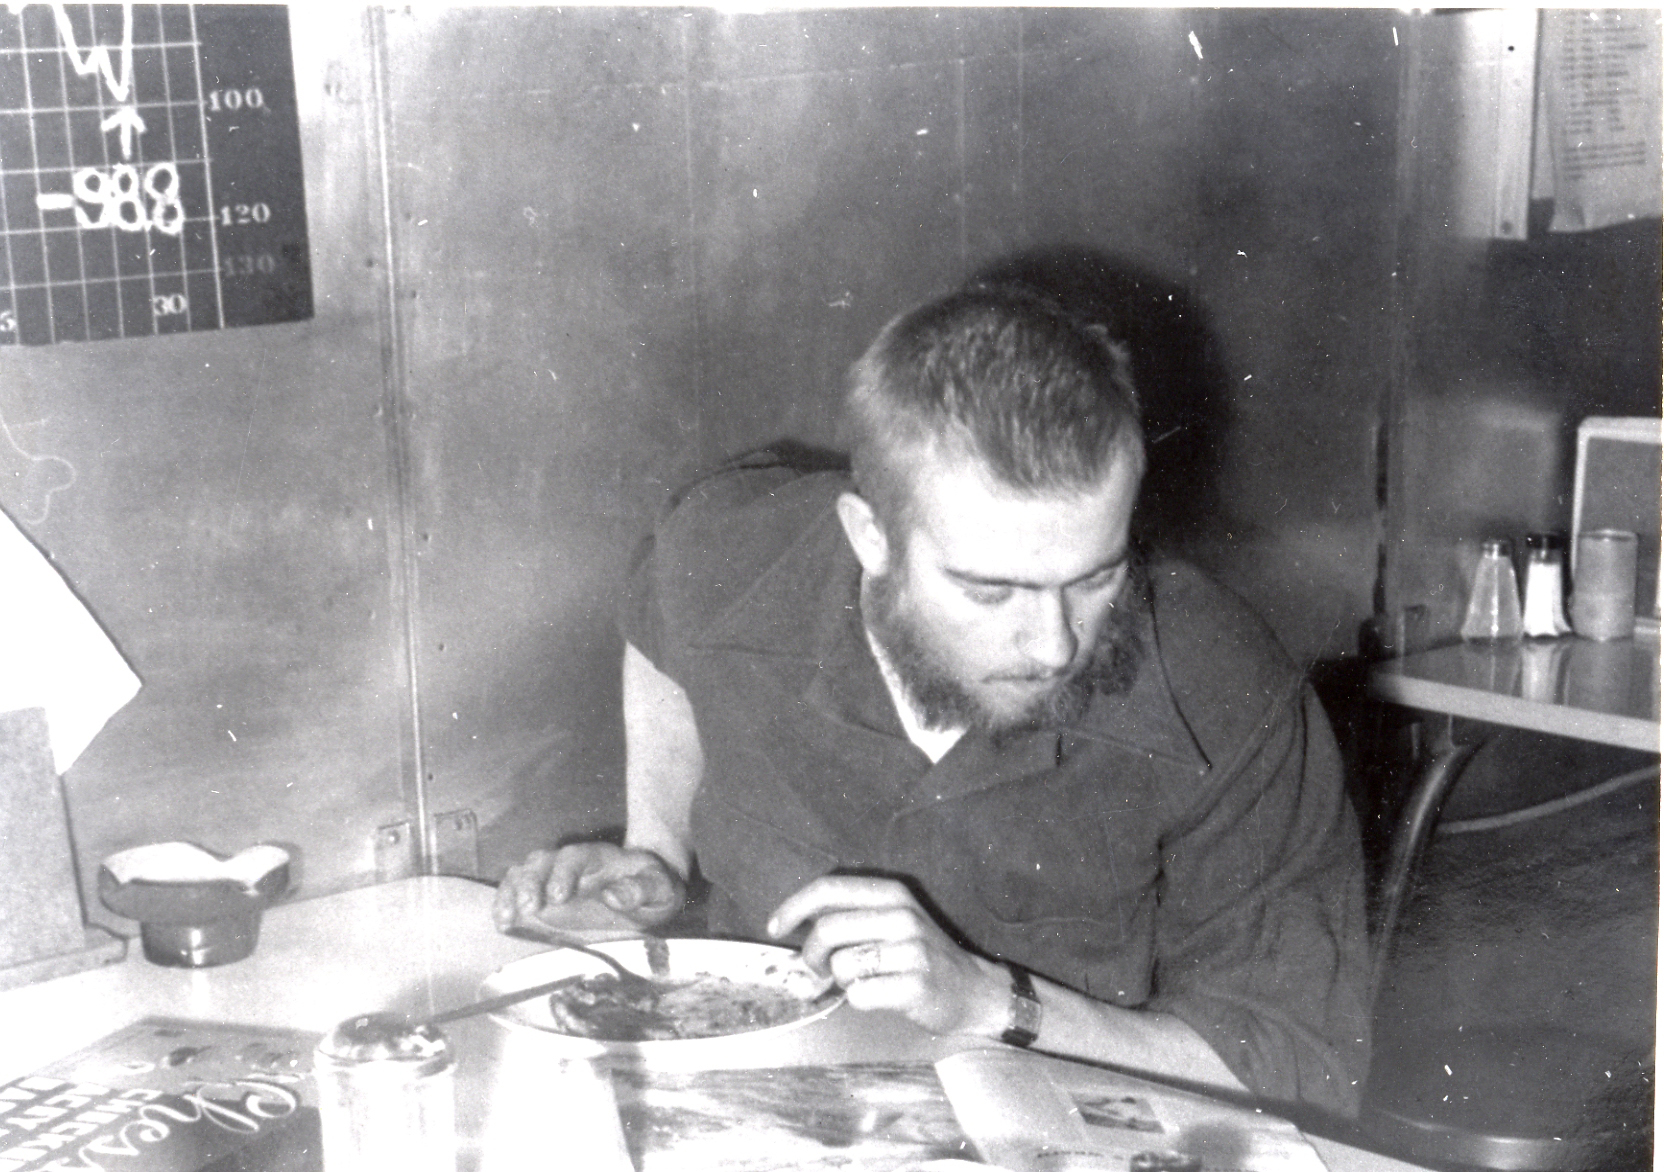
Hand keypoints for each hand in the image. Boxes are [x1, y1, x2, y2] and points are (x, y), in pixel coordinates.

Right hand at [492, 843, 684, 932]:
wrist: (647, 893)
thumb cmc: (654, 890)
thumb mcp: (661, 890)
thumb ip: (642, 889)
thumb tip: (613, 895)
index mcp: (600, 858)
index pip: (575, 857)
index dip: (563, 873)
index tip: (558, 896)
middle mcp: (571, 864)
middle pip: (543, 861)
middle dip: (532, 882)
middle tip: (531, 907)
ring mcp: (553, 878)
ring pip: (524, 872)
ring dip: (513, 891)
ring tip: (508, 916)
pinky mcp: (543, 897)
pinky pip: (516, 891)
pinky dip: (505, 902)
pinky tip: (503, 922)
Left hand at [767, 875, 1008, 1036]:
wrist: (973, 989)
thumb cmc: (919, 954)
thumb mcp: (889, 919)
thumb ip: (846, 916)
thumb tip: (788, 927)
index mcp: (891, 893)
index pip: (829, 889)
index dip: (793, 907)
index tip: (775, 927)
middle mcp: (902, 916)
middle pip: (827, 930)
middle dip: (811, 956)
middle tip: (819, 970)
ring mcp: (912, 951)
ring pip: (841, 965)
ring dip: (841, 980)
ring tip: (863, 980)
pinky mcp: (916, 986)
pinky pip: (860, 995)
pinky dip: (859, 1000)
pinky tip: (879, 995)